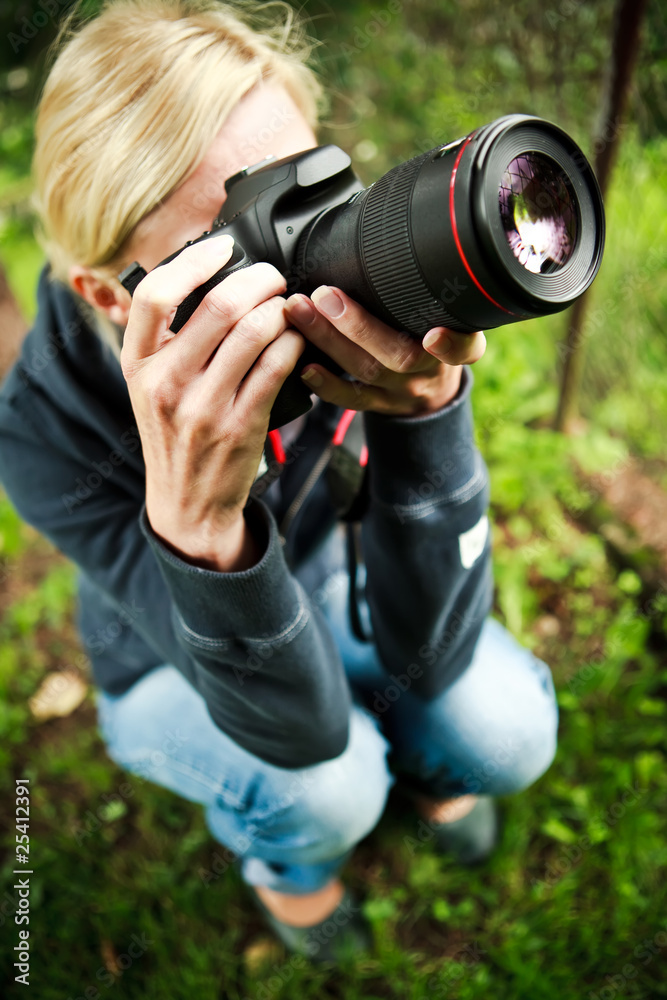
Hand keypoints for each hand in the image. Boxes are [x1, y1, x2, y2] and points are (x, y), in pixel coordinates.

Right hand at [120, 235, 303, 570]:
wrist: (186, 503)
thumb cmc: (174, 434)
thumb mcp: (150, 386)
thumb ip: (167, 339)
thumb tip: (209, 277)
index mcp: (138, 365)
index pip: (154, 294)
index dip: (194, 260)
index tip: (225, 247)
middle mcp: (165, 383)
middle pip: (218, 306)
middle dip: (258, 279)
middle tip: (274, 277)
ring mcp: (203, 407)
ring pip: (254, 332)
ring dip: (281, 309)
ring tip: (288, 307)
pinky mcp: (241, 426)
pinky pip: (277, 366)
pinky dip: (293, 342)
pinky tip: (296, 338)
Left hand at [284, 285, 485, 415]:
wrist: (432, 390)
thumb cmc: (435, 333)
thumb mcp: (451, 312)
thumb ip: (434, 286)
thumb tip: (398, 224)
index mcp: (458, 344)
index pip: (466, 348)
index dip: (453, 345)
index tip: (435, 334)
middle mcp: (430, 370)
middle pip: (400, 356)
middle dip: (359, 326)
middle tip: (324, 295)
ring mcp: (403, 391)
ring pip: (368, 372)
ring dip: (329, 341)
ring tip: (299, 312)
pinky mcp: (380, 404)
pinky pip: (353, 400)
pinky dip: (327, 384)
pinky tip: (304, 366)